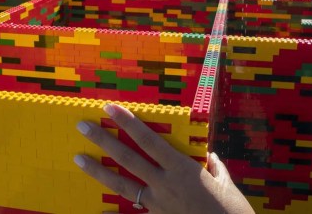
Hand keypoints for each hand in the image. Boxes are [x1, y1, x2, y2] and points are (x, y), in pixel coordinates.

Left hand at [75, 103, 254, 213]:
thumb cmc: (232, 211)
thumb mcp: (226, 184)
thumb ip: (215, 168)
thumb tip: (211, 158)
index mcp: (182, 168)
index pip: (149, 140)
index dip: (128, 123)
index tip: (111, 108)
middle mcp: (165, 184)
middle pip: (128, 158)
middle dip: (104, 140)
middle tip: (83, 126)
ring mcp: (157, 205)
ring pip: (122, 185)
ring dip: (98, 170)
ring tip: (79, 158)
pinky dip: (113, 213)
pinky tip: (99, 209)